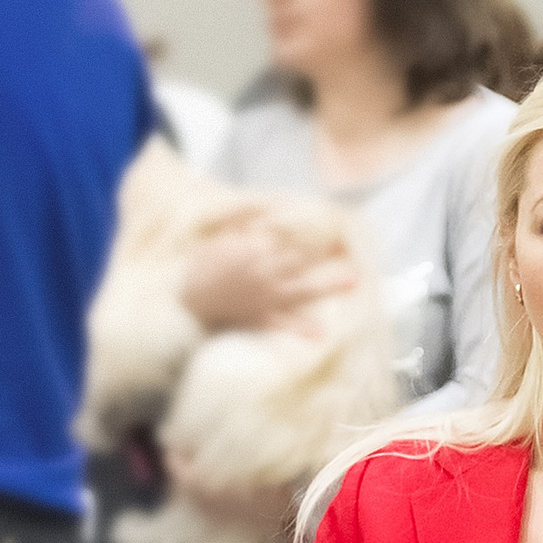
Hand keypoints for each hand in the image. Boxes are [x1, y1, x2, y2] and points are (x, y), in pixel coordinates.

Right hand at [182, 221, 360, 335]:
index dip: (309, 231)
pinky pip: (285, 325)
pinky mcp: (262, 317)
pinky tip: (321, 334)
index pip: (288, 238)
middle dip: (324, 252)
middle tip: (346, 244)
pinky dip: (302, 329)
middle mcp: (265, 273)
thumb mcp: (221, 238)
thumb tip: (264, 208)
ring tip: (354, 281)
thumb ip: (243, 223)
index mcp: (254, 250)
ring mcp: (266, 297)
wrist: (189, 302)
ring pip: (303, 289)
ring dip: (329, 285)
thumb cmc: (205, 267)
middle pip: (302, 260)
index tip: (328, 225)